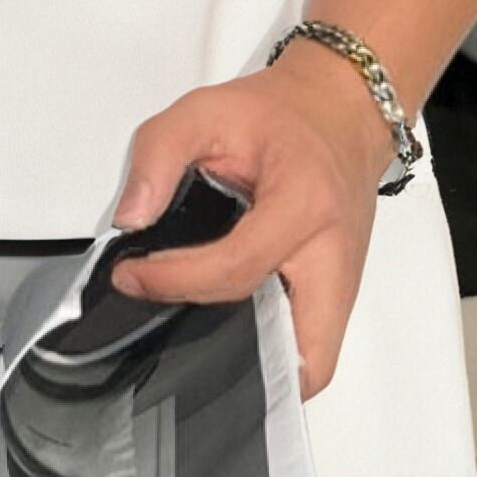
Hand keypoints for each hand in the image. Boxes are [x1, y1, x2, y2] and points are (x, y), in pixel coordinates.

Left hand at [109, 43, 393, 395]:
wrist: (341, 109)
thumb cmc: (281, 113)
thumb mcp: (204, 110)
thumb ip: (157, 156)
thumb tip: (131, 219)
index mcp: (304, 202)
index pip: (235, 267)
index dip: (173, 280)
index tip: (131, 273)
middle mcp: (335, 252)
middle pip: (296, 345)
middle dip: (234, 356)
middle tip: (176, 327)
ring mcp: (345, 279)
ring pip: (314, 362)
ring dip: (261, 367)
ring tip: (201, 340)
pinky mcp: (342, 291)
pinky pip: (315, 348)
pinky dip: (277, 355)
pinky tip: (234, 334)